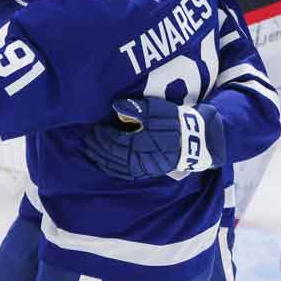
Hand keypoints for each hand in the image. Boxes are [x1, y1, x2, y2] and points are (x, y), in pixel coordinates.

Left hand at [83, 98, 223, 179]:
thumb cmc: (173, 120)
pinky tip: (102, 163)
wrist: (193, 140)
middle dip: (96, 146)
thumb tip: (115, 107)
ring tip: (89, 150)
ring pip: (114, 166)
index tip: (94, 127)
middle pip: (110, 154)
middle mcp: (139, 157)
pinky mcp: (145, 172)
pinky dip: (109, 169)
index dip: (101, 135)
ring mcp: (142, 167)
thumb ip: (134, 108)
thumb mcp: (156, 109)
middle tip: (87, 138)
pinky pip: (123, 174)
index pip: (112, 140)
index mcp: (140, 140)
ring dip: (99, 158)